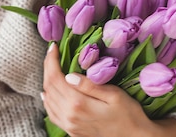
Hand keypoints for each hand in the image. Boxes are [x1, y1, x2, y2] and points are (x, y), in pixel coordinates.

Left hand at [42, 43, 175, 136]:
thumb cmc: (129, 114)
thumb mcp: (114, 95)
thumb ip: (90, 85)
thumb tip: (68, 75)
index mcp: (79, 104)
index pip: (56, 78)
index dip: (51, 60)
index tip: (53, 47)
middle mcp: (70, 116)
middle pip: (49, 87)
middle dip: (48, 67)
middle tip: (51, 53)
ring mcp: (69, 125)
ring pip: (48, 100)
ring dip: (46, 82)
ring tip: (51, 67)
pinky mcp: (71, 130)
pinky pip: (52, 114)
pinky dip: (47, 101)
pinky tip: (48, 93)